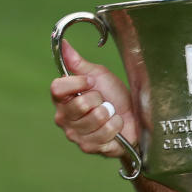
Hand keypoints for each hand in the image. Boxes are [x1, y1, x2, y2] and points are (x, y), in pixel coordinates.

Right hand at [49, 40, 137, 157]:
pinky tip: (115, 127)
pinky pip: (107, 132)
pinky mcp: (89, 147)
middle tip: (104, 102)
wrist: (134, 117)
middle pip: (81, 104)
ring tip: (110, 114)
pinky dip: (117, 126)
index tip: (91, 83)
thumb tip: (63, 44)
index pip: (57, 88)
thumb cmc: (114, 96)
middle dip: (100, 100)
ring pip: (96, 118)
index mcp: (62, 99)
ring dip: (111, 114)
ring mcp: (76, 135)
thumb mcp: (97, 75)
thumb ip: (77, 62)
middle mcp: (64, 118)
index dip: (78, 83)